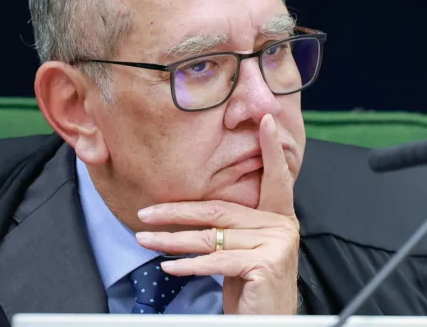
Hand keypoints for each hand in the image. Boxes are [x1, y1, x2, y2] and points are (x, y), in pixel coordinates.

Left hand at [134, 114, 299, 314]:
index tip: (263, 120)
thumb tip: (192, 211)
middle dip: (177, 211)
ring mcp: (277, 243)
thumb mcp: (242, 251)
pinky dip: (188, 266)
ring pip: (212, 237)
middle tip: (146, 211)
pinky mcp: (266, 263)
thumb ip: (231, 228)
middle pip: (220, 210)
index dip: (269, 148)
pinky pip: (216, 261)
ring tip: (144, 238)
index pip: (274, 177)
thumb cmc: (252, 288)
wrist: (270, 323)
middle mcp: (282, 225)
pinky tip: (168, 266)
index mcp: (279, 217)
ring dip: (171, 240)